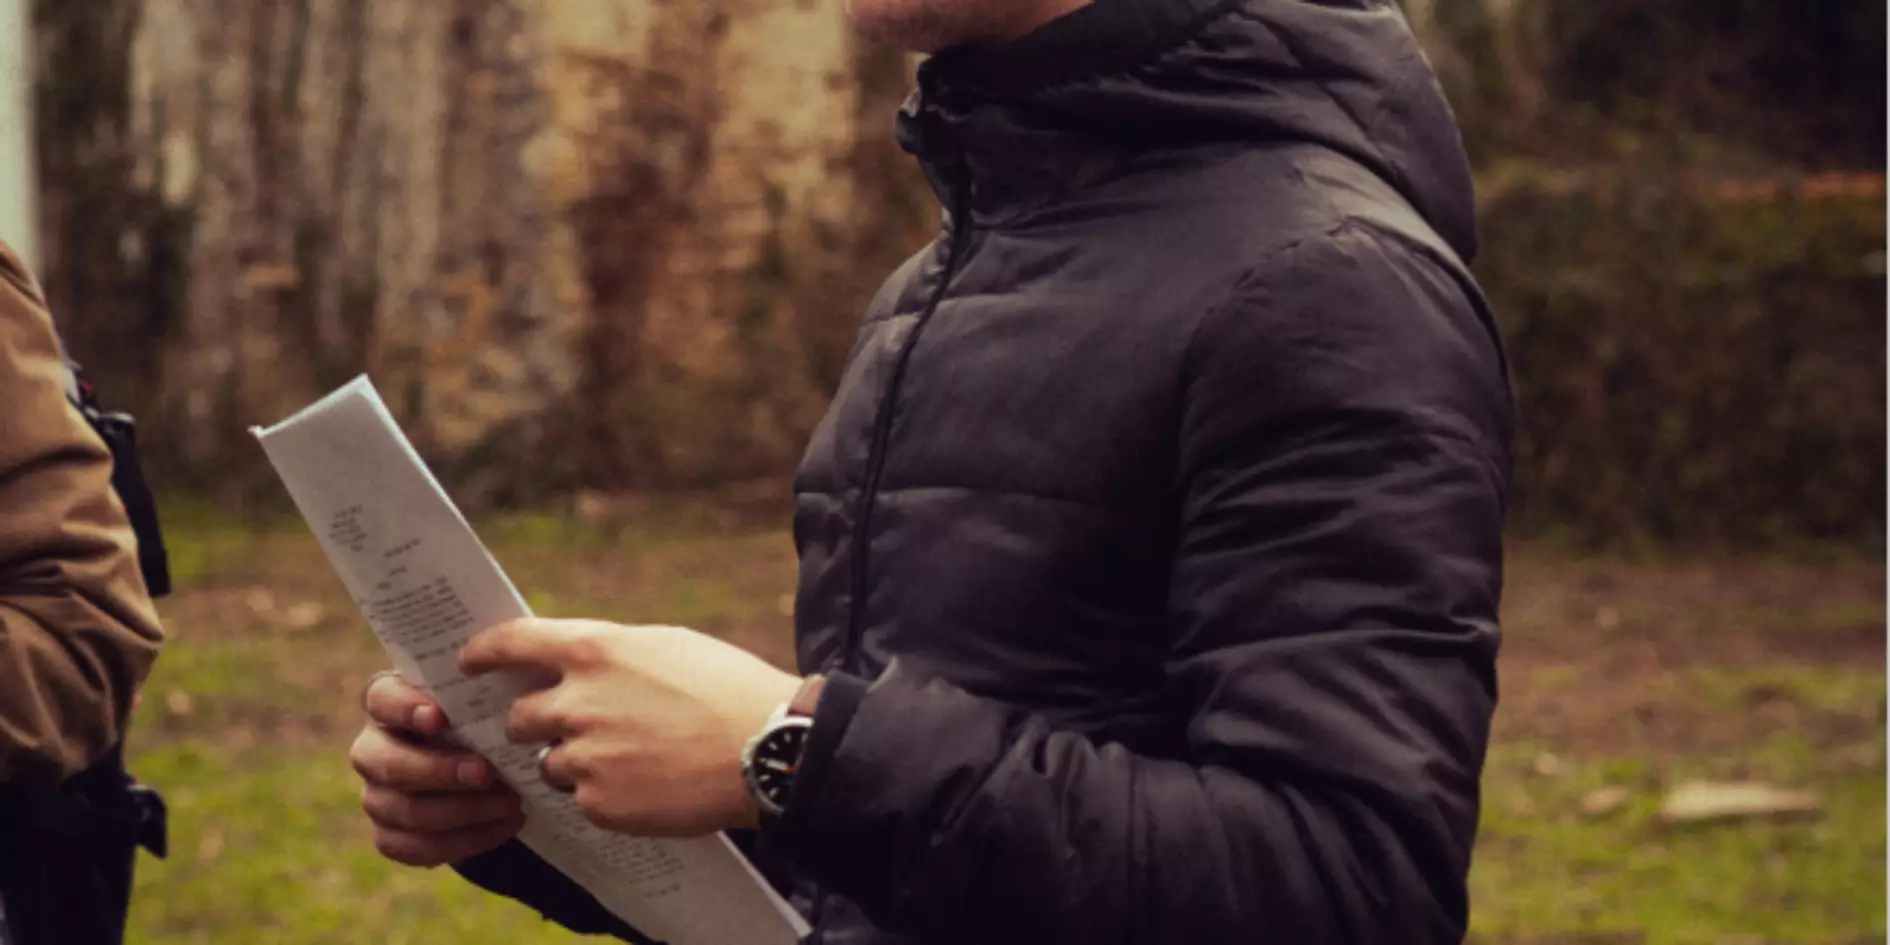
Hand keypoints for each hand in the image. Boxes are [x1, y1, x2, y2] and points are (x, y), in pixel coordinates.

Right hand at [350, 673, 525, 866]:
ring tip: (512, 804)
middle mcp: (373, 748)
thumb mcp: (486, 698)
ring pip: (404, 810)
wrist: (484, 769)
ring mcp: (376, 794)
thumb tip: (528, 680)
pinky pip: (414, 847)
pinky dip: (463, 841)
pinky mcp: (388, 833)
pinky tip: (504, 827)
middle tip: (487, 773)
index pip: (382, 698)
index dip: (405, 708)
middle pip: (388, 763)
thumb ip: (491, 689)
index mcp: (389, 703)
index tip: (440, 717)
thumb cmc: (483, 719)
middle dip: (440, 771)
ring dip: (462, 811)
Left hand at [459, 619, 801, 836]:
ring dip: (575, 762)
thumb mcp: (665, 646)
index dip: (482, 653)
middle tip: (571, 727)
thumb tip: (576, 665)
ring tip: (631, 759)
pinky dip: (605, 793)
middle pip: (519, 717)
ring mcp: (584, 757)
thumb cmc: (726, 687)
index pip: (510, 644)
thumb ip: (609, 654)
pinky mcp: (599, 803)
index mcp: (593, 651)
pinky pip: (581, 799)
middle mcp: (577, 703)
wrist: (765, 749)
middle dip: (535, 723)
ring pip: (549, 764)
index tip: (467, 663)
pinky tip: (646, 784)